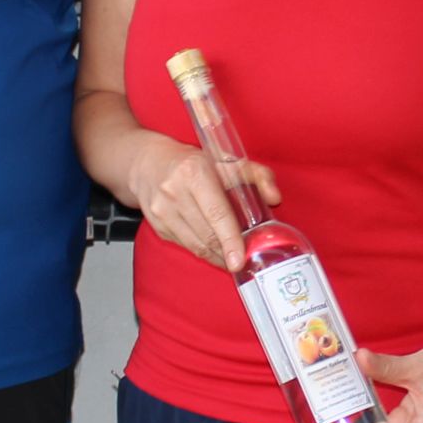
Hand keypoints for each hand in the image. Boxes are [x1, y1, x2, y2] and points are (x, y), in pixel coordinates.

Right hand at [131, 140, 278, 272]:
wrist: (147, 163)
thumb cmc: (192, 162)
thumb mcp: (227, 160)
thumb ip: (258, 175)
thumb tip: (275, 198)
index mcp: (194, 172)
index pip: (216, 213)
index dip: (230, 239)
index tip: (239, 259)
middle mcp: (175, 192)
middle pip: (207, 234)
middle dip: (227, 253)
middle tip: (244, 261)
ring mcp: (163, 212)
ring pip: (196, 246)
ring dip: (217, 257)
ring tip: (232, 258)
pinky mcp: (159, 226)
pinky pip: (187, 246)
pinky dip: (204, 252)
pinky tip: (216, 251)